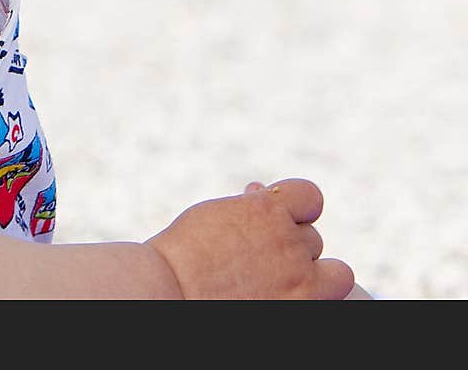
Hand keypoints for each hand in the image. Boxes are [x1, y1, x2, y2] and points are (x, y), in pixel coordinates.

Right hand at [146, 178, 354, 299]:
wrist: (169, 291)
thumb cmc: (184, 252)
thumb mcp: (218, 214)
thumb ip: (249, 206)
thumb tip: (261, 191)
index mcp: (267, 209)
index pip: (310, 198)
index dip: (297, 210)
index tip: (281, 222)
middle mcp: (289, 242)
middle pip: (312, 240)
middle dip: (293, 249)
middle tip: (261, 264)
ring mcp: (299, 282)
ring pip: (333, 275)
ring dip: (308, 278)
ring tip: (274, 287)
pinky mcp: (301, 310)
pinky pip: (329, 303)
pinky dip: (313, 301)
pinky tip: (282, 301)